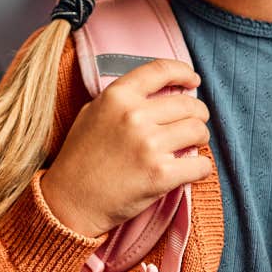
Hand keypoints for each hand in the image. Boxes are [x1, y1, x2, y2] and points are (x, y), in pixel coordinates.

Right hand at [41, 59, 212, 237]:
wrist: (70, 201)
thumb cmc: (79, 158)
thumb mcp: (91, 113)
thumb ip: (121, 99)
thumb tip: (158, 92)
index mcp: (117, 96)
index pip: (161, 70)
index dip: (184, 73)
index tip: (193, 81)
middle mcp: (134, 116)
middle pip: (188, 104)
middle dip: (198, 114)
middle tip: (194, 124)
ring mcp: (148, 145)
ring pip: (198, 131)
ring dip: (200, 138)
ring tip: (192, 145)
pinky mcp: (160, 174)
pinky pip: (200, 165)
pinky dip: (201, 168)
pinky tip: (193, 169)